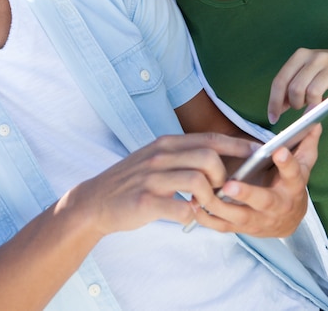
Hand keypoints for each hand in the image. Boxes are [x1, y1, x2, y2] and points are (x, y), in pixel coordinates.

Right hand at [61, 132, 257, 237]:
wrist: (96, 200)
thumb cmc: (132, 180)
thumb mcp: (156, 158)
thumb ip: (182, 155)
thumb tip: (217, 158)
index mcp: (166, 143)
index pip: (210, 139)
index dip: (237, 145)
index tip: (259, 152)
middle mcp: (160, 155)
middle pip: (208, 157)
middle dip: (223, 176)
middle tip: (220, 190)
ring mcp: (152, 178)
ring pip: (198, 181)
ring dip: (209, 199)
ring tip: (204, 206)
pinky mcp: (144, 201)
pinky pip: (180, 209)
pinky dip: (190, 216)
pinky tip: (185, 216)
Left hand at [187, 123, 321, 236]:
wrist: (286, 221)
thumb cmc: (288, 186)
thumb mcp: (301, 166)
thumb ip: (304, 144)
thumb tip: (314, 122)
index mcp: (292, 187)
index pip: (294, 174)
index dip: (287, 163)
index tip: (278, 150)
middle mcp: (277, 206)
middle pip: (264, 201)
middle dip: (247, 194)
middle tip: (230, 185)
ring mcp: (259, 220)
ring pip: (240, 216)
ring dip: (220, 207)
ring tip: (202, 194)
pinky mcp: (242, 228)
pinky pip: (223, 226)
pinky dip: (207, 218)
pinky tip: (193, 205)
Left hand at [268, 48, 327, 123]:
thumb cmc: (326, 72)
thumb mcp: (307, 75)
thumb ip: (292, 87)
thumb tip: (278, 107)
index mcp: (300, 56)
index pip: (279, 81)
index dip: (274, 102)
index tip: (272, 117)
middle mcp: (313, 56)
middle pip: (293, 88)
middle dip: (295, 104)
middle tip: (301, 107)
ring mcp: (327, 63)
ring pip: (308, 92)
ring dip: (309, 105)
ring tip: (314, 103)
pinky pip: (320, 93)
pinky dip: (318, 104)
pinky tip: (321, 104)